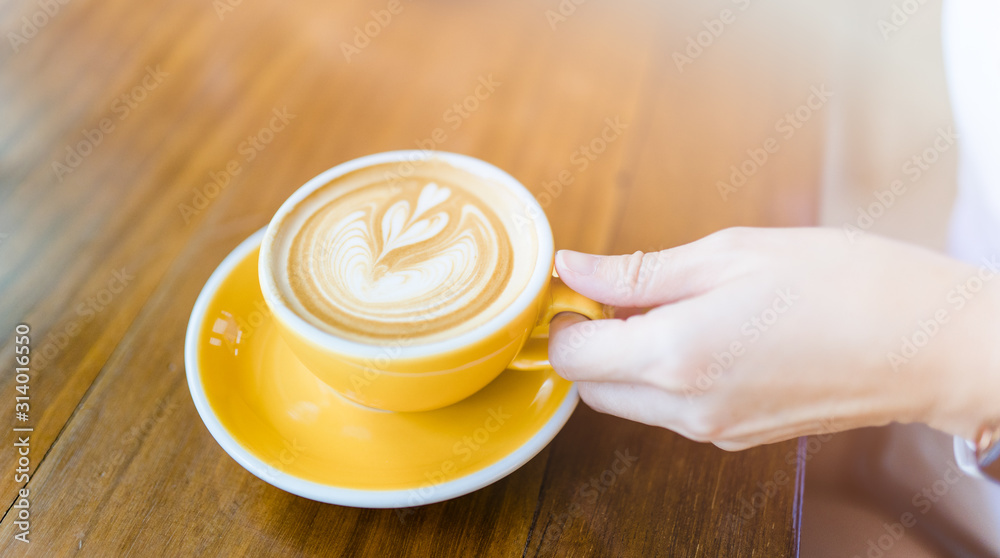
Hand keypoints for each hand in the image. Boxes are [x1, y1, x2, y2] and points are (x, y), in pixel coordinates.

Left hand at [548, 227, 999, 449]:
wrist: (926, 343)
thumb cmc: (840, 284)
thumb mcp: (728, 254)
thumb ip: (638, 272)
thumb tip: (573, 269)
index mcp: (675, 356)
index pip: (571, 357)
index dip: (563, 320)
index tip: (580, 288)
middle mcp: (686, 408)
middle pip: (592, 387)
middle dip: (589, 343)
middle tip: (624, 293)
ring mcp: (713, 431)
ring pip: (629, 403)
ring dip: (627, 361)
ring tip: (672, 307)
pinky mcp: (737, 436)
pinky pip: (672, 413)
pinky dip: (664, 377)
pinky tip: (705, 333)